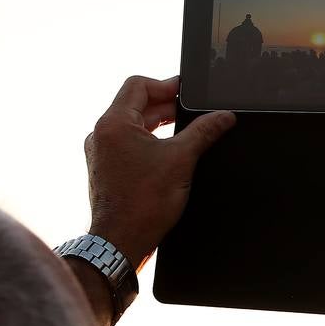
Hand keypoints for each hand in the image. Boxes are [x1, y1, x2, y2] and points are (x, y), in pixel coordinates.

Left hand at [85, 75, 235, 267]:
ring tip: (185, 129)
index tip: (187, 92)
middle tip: (194, 111)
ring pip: (132, 125)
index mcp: (113, 124)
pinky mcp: (106, 169)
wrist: (121, 241)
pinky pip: (128, 143)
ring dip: (158, 123)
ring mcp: (101, 152)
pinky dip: (149, 141)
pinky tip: (169, 151)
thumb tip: (223, 117)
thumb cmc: (142, 204)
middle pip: (136, 104)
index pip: (138, 85)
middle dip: (166, 105)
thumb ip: (204, 131)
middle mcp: (101, 135)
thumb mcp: (181, 160)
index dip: (166, 84)